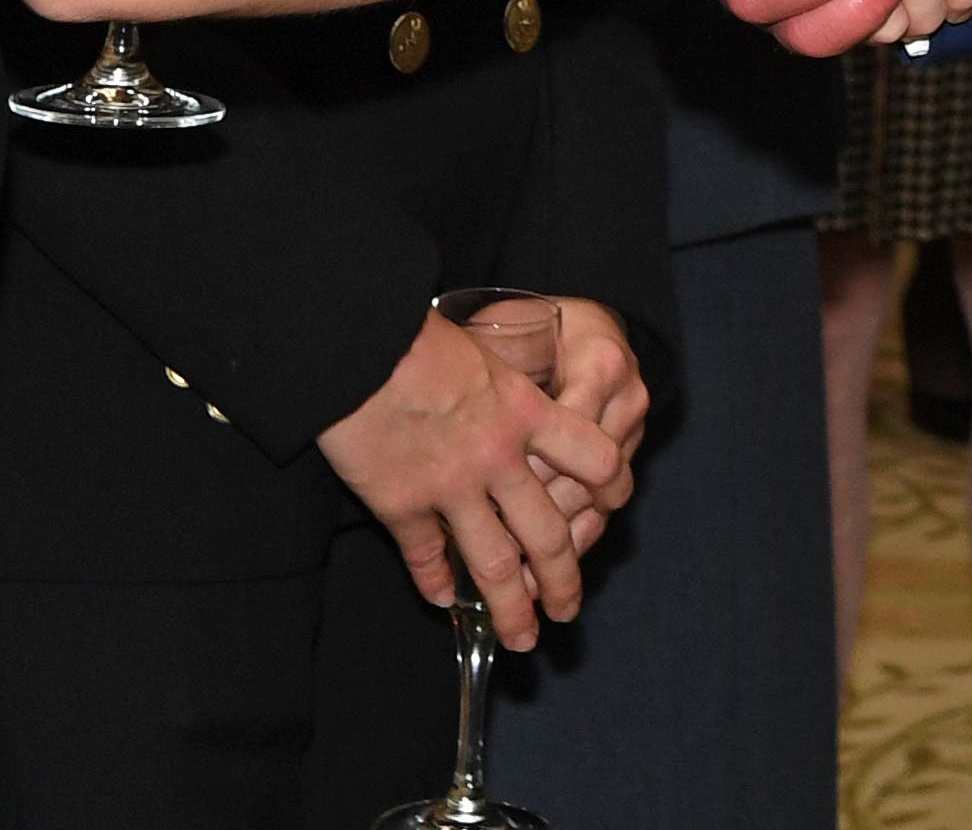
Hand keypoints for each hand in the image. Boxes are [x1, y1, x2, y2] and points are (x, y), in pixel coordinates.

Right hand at [317, 301, 629, 643]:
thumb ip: (501, 383)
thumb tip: (514, 396)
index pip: (595, 457)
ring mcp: (450, 487)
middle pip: (549, 533)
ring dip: (513, 608)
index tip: (613, 503)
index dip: (612, 485)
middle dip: (563, 579)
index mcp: (524, 411)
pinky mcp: (401, 505)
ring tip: (523, 638)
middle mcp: (498, 457)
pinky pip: (426, 558)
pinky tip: (443, 602)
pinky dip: (436, 584)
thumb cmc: (416, 334)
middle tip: (568, 609)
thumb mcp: (481, 348)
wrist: (357, 345)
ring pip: (496, 564)